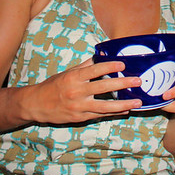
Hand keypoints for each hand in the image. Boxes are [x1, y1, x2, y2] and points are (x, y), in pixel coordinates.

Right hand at [24, 58, 142, 123]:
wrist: (36, 105)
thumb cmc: (54, 85)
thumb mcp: (68, 72)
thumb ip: (85, 66)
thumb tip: (101, 56)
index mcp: (74, 78)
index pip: (94, 70)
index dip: (109, 66)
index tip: (122, 64)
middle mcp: (77, 92)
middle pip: (103, 88)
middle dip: (123, 84)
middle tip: (138, 81)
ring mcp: (79, 107)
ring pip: (105, 107)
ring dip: (123, 104)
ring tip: (137, 102)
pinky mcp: (80, 118)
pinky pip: (100, 115)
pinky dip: (114, 113)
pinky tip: (125, 110)